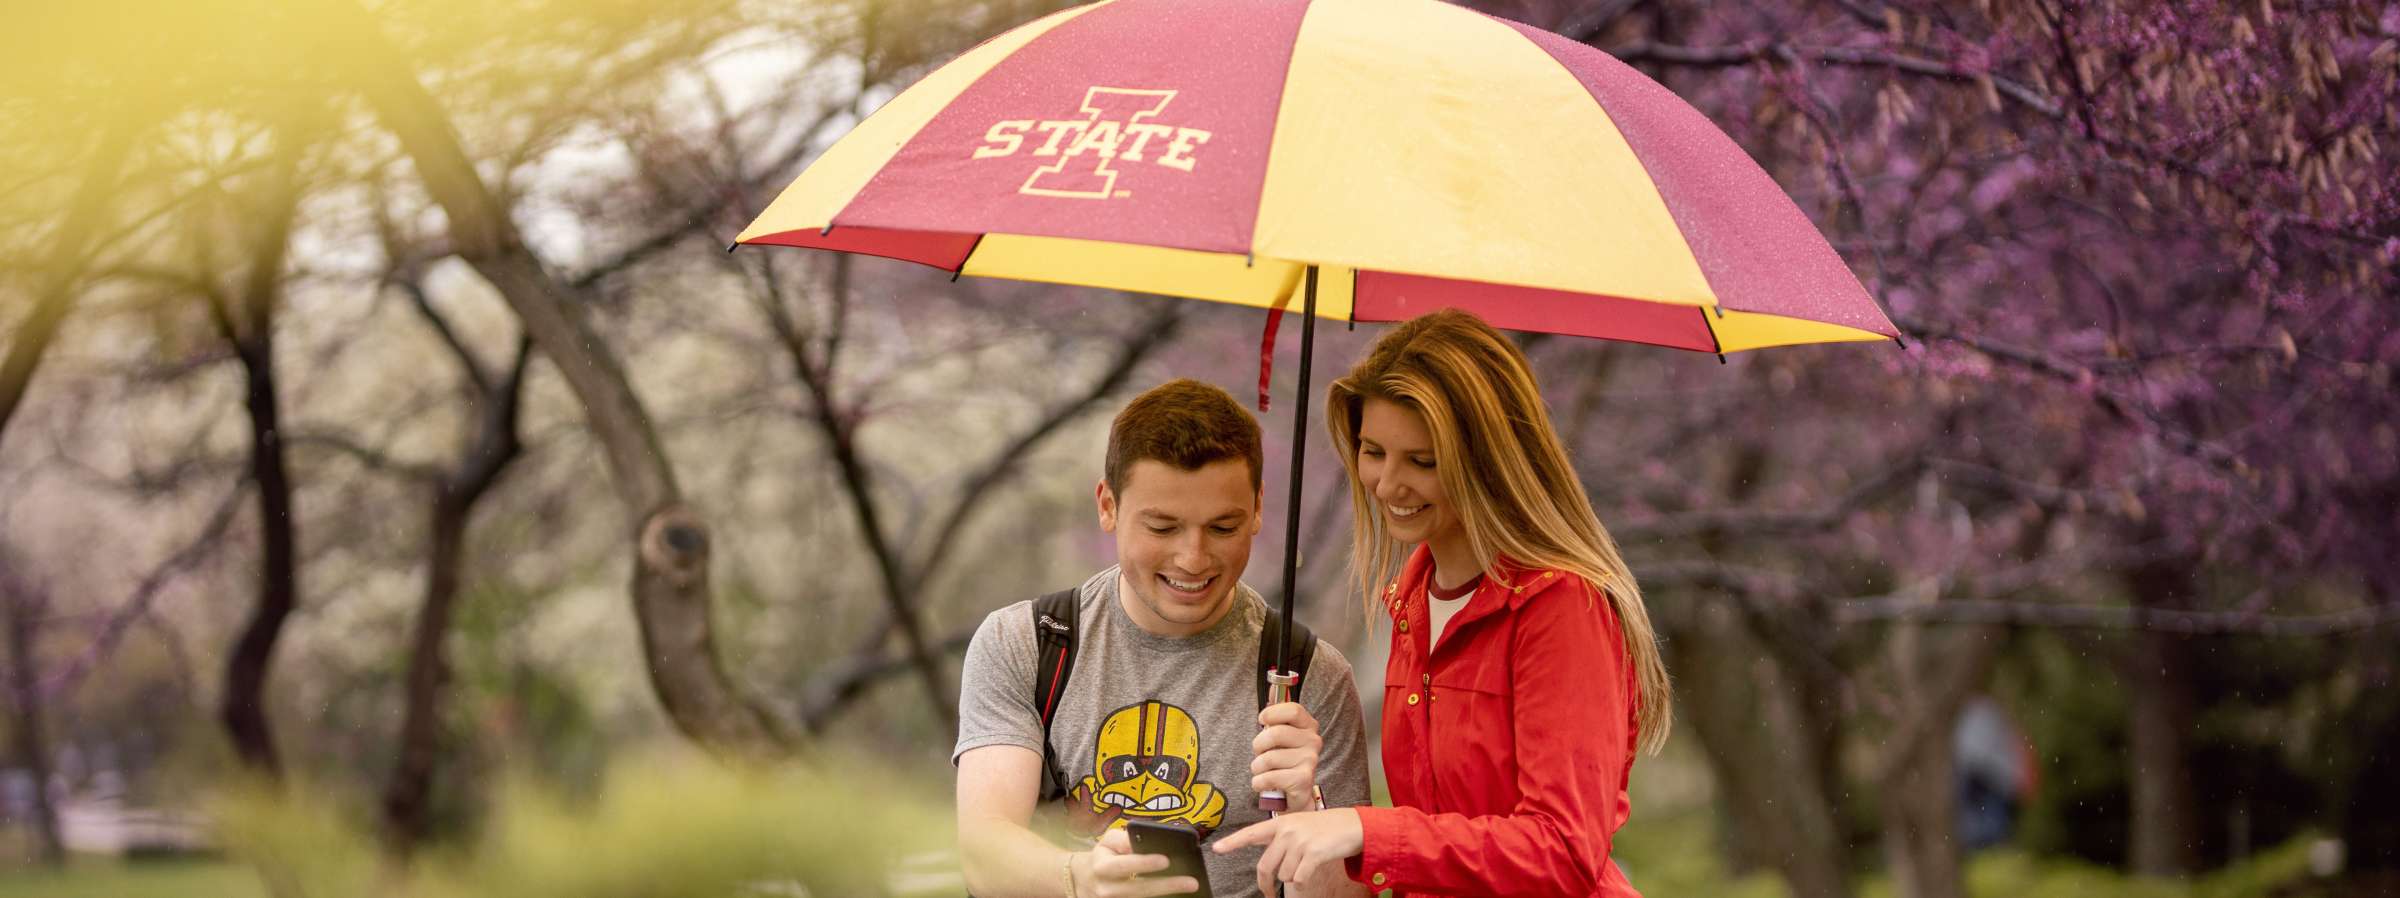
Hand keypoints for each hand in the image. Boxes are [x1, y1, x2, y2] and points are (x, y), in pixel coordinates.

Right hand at [1080, 827, 1199, 897]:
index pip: (1124, 865)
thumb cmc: (1103, 856)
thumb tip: (1140, 838)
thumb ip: (1123, 838)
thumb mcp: (1107, 841)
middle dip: (1167, 885)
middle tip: (1191, 882)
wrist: (1084, 880)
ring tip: (1189, 889)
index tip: (1165, 860)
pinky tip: (1177, 897)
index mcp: (1102, 867)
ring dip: (1167, 896)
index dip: (1144, 863)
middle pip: (1140, 889)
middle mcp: (1107, 889)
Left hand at [1210, 808, 1363, 896]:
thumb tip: (1268, 866)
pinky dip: (1303, 882)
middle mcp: (1287, 831)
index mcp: (1280, 823)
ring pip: (1284, 875)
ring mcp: (1299, 842)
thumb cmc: (1324, 828)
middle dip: (1265, 883)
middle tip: (1267, 893)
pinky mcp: (1313, 854)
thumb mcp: (1300, 825)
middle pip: (1265, 865)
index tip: (1216, 848)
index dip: (1232, 842)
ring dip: (1293, 877)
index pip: (1251, 833)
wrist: (1352, 825)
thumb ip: (1281, 838)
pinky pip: (1299, 879)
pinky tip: (1311, 873)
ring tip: (1305, 864)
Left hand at [1251, 701, 1321, 805]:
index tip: (1262, 720)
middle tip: (1259, 754)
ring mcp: (1310, 760)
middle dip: (1258, 745)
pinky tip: (1263, 783)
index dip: (1272, 713)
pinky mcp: (1303, 780)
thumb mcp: (1281, 737)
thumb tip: (1271, 689)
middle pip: (1275, 733)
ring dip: (1257, 767)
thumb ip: (1276, 716)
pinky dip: (1258, 782)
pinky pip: (1268, 777)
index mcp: (1308, 726)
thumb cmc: (1284, 762)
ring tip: (1263, 771)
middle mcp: (1313, 741)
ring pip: (1268, 758)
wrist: (1295, 795)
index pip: (1293, 709)